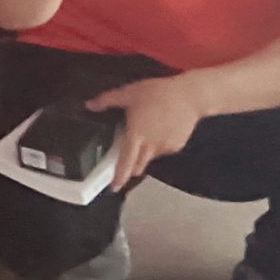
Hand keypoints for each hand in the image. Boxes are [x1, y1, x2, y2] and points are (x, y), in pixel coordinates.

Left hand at [88, 72, 205, 187]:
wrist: (189, 97)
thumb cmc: (158, 93)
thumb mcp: (128, 93)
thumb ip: (107, 100)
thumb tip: (90, 105)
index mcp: (137, 135)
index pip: (126, 162)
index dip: (119, 177)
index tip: (114, 187)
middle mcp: (151, 145)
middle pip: (138, 164)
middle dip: (130, 166)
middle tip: (125, 158)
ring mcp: (166, 147)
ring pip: (150, 157)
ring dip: (144, 152)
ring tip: (144, 133)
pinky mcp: (177, 146)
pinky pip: (162, 150)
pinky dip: (157, 145)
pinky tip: (159, 129)